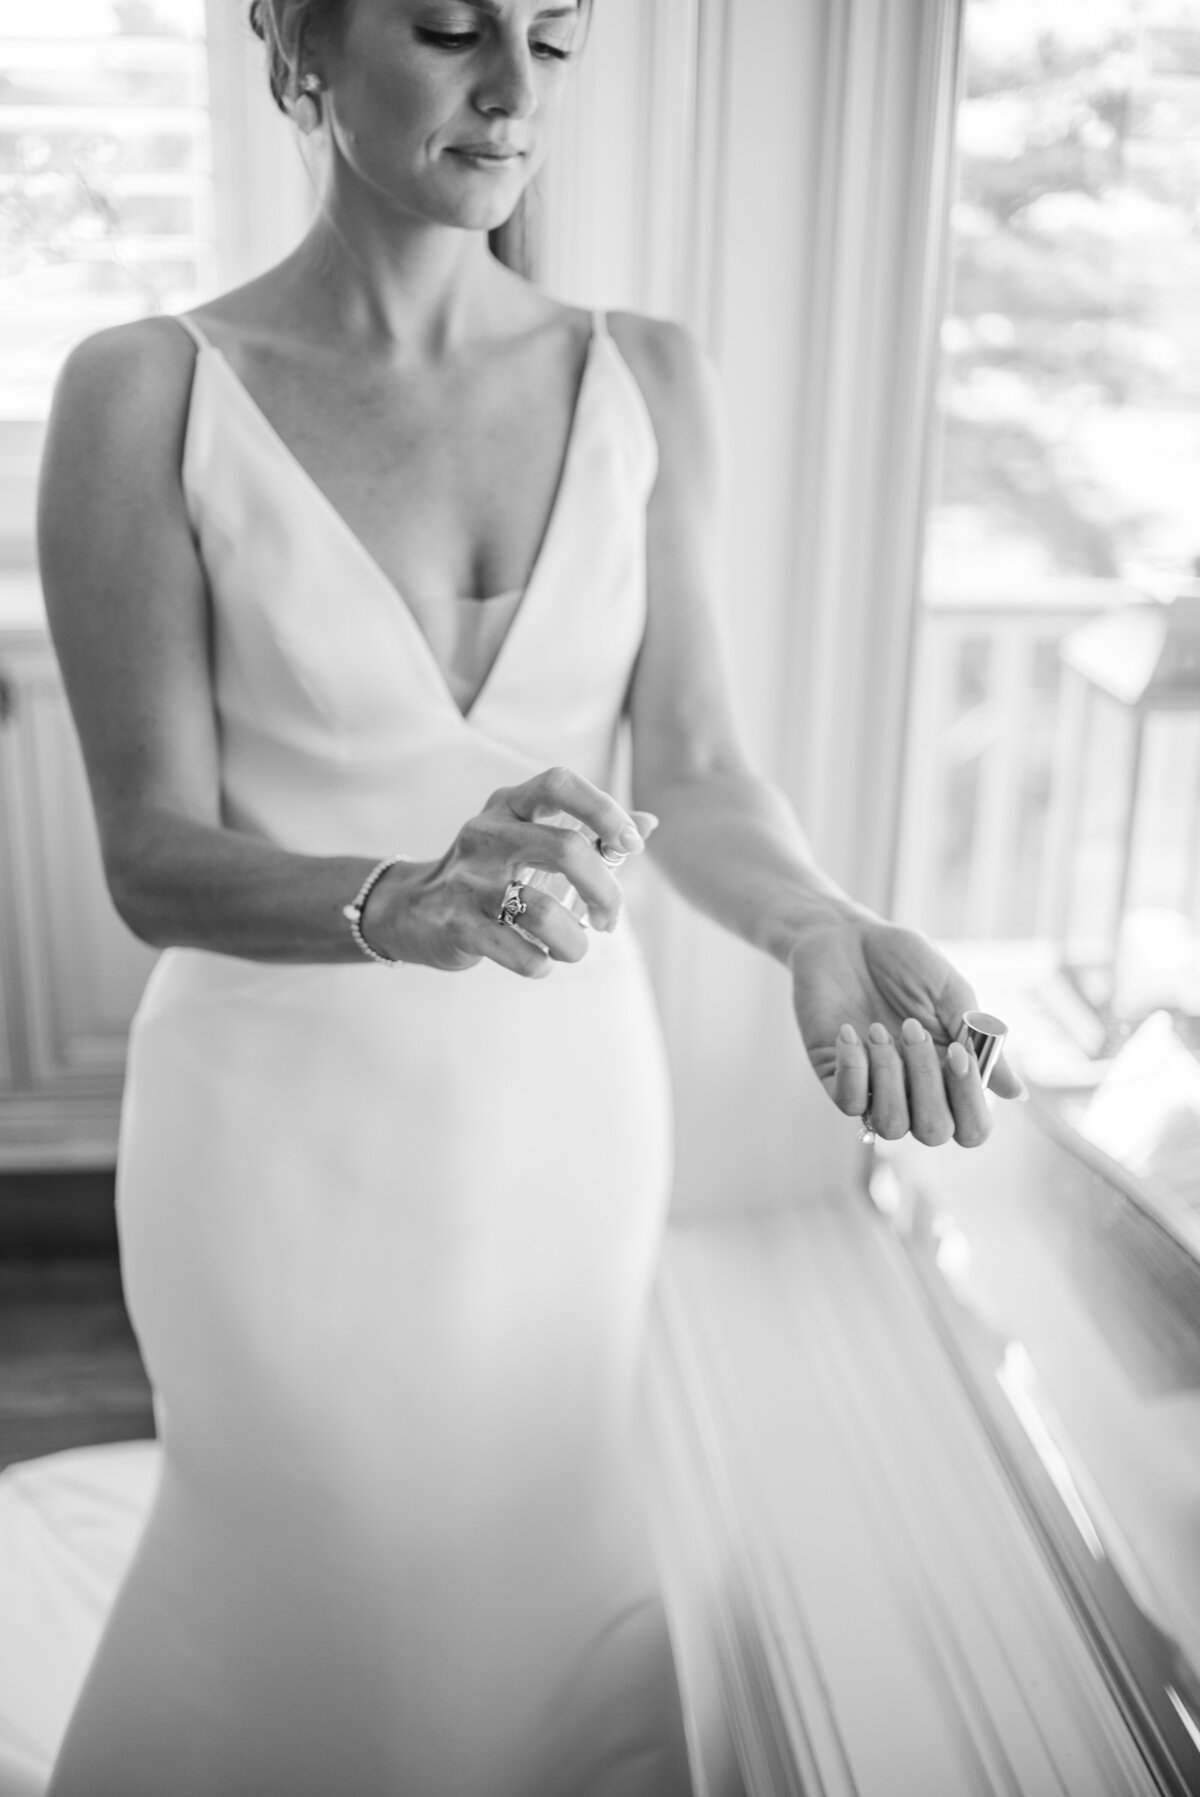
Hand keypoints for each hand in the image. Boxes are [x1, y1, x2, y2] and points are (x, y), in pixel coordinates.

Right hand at [367, 766, 656, 977]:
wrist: (408, 910)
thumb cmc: (488, 873)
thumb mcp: (530, 839)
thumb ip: (589, 833)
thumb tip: (651, 824)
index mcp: (510, 806)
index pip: (561, 784)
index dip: (605, 810)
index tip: (631, 846)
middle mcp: (486, 833)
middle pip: (565, 849)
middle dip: (605, 892)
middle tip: (610, 919)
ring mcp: (467, 880)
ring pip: (543, 912)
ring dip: (575, 942)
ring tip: (574, 950)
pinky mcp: (455, 925)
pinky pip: (518, 952)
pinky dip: (541, 964)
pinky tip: (541, 962)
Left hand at [790, 910, 1022, 1146]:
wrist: (848, 937)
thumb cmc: (905, 962)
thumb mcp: (949, 992)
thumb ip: (979, 1040)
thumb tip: (1015, 1094)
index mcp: (951, 1074)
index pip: (971, 1127)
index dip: (970, 1101)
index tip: (958, 1051)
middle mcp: (914, 1090)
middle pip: (934, 1131)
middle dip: (927, 1080)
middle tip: (910, 1026)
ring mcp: (873, 1087)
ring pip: (891, 1125)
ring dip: (889, 1076)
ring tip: (877, 1029)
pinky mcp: (834, 1075)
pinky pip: (848, 1102)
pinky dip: (853, 1068)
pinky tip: (849, 1031)